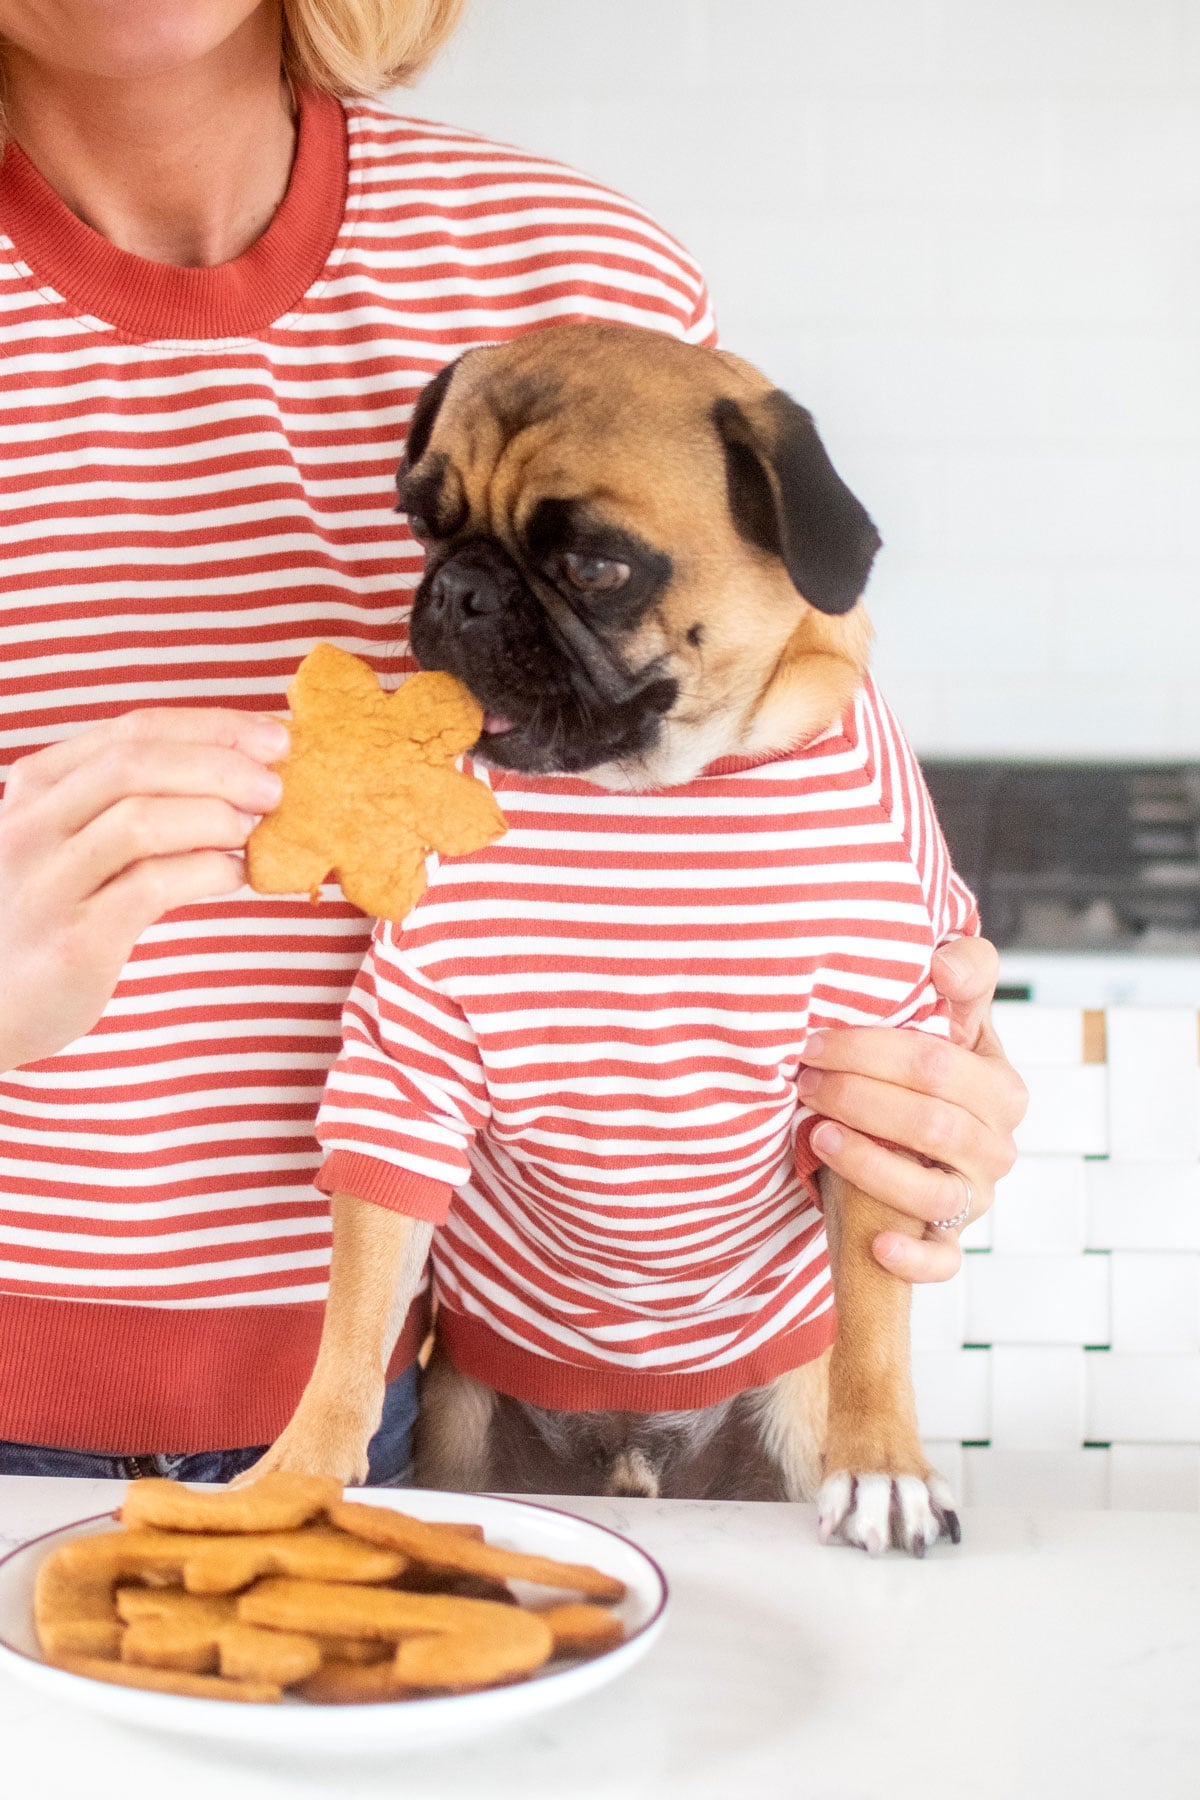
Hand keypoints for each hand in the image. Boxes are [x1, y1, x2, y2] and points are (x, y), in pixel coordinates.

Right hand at [0, 707, 287, 1070]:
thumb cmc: (43, 916)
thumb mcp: (66, 842)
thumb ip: (127, 804)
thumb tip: (240, 774)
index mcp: (38, 786)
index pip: (132, 730)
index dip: (214, 726)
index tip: (275, 736)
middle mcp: (33, 824)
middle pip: (137, 763)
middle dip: (221, 764)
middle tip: (276, 786)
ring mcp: (49, 881)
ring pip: (141, 818)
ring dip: (215, 816)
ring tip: (253, 831)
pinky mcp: (75, 938)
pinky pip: (151, 886)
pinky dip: (208, 872)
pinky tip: (235, 877)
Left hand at [800, 937, 1027, 1282]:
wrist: (917, 1133)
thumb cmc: (929, 1067)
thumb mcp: (953, 1014)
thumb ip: (965, 972)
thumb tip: (941, 964)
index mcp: (1001, 1088)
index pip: (939, 1064)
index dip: (871, 1050)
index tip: (815, 1042)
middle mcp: (997, 1147)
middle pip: (932, 1123)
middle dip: (859, 1098)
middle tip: (804, 1082)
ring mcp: (975, 1199)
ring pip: (933, 1190)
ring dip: (871, 1163)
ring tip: (818, 1136)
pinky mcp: (950, 1243)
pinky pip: (944, 1263)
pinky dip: (914, 1258)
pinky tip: (878, 1243)